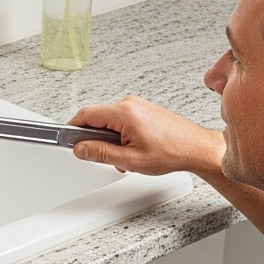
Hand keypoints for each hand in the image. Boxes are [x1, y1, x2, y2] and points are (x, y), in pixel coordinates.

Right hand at [69, 95, 223, 178]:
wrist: (196, 148)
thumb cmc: (172, 152)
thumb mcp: (130, 160)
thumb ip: (101, 153)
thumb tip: (80, 149)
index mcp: (124, 113)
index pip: (85, 115)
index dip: (72, 129)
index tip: (68, 141)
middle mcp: (129, 103)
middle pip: (96, 118)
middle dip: (95, 139)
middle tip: (106, 157)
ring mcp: (137, 105)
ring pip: (109, 121)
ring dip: (110, 140)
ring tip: (126, 156)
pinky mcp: (143, 110)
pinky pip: (121, 121)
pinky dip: (120, 136)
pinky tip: (133, 149)